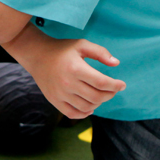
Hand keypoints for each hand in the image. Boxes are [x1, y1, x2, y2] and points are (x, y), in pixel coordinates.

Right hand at [5, 27, 125, 118]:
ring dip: (99, 102)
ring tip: (100, 95)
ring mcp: (60, 94)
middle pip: (97, 97)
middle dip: (110, 94)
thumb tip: (116, 64)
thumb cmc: (62, 49)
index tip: (122, 84)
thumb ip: (100, 52)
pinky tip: (90, 106)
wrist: (37, 55)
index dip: (115, 86)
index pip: (101, 83)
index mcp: (75, 68)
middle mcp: (67, 83)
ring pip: (87, 107)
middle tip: (113, 89)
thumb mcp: (81, 45)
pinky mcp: (54, 100)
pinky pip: (73, 114)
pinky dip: (85, 113)